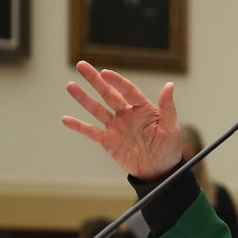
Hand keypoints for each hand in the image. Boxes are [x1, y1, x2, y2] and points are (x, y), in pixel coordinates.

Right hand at [61, 61, 182, 180]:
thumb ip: (168, 107)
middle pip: (108, 94)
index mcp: (143, 109)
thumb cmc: (169, 149)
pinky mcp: (109, 141)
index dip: (117, 81)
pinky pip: (92, 132)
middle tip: (81, 65)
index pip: (128, 91)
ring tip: (70, 85)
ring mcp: (117, 127)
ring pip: (97, 109)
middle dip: (95, 80)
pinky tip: (66, 119)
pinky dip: (79, 126)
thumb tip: (169, 85)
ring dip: (84, 98)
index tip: (105, 73)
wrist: (159, 172)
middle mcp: (127, 114)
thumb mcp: (171, 128)